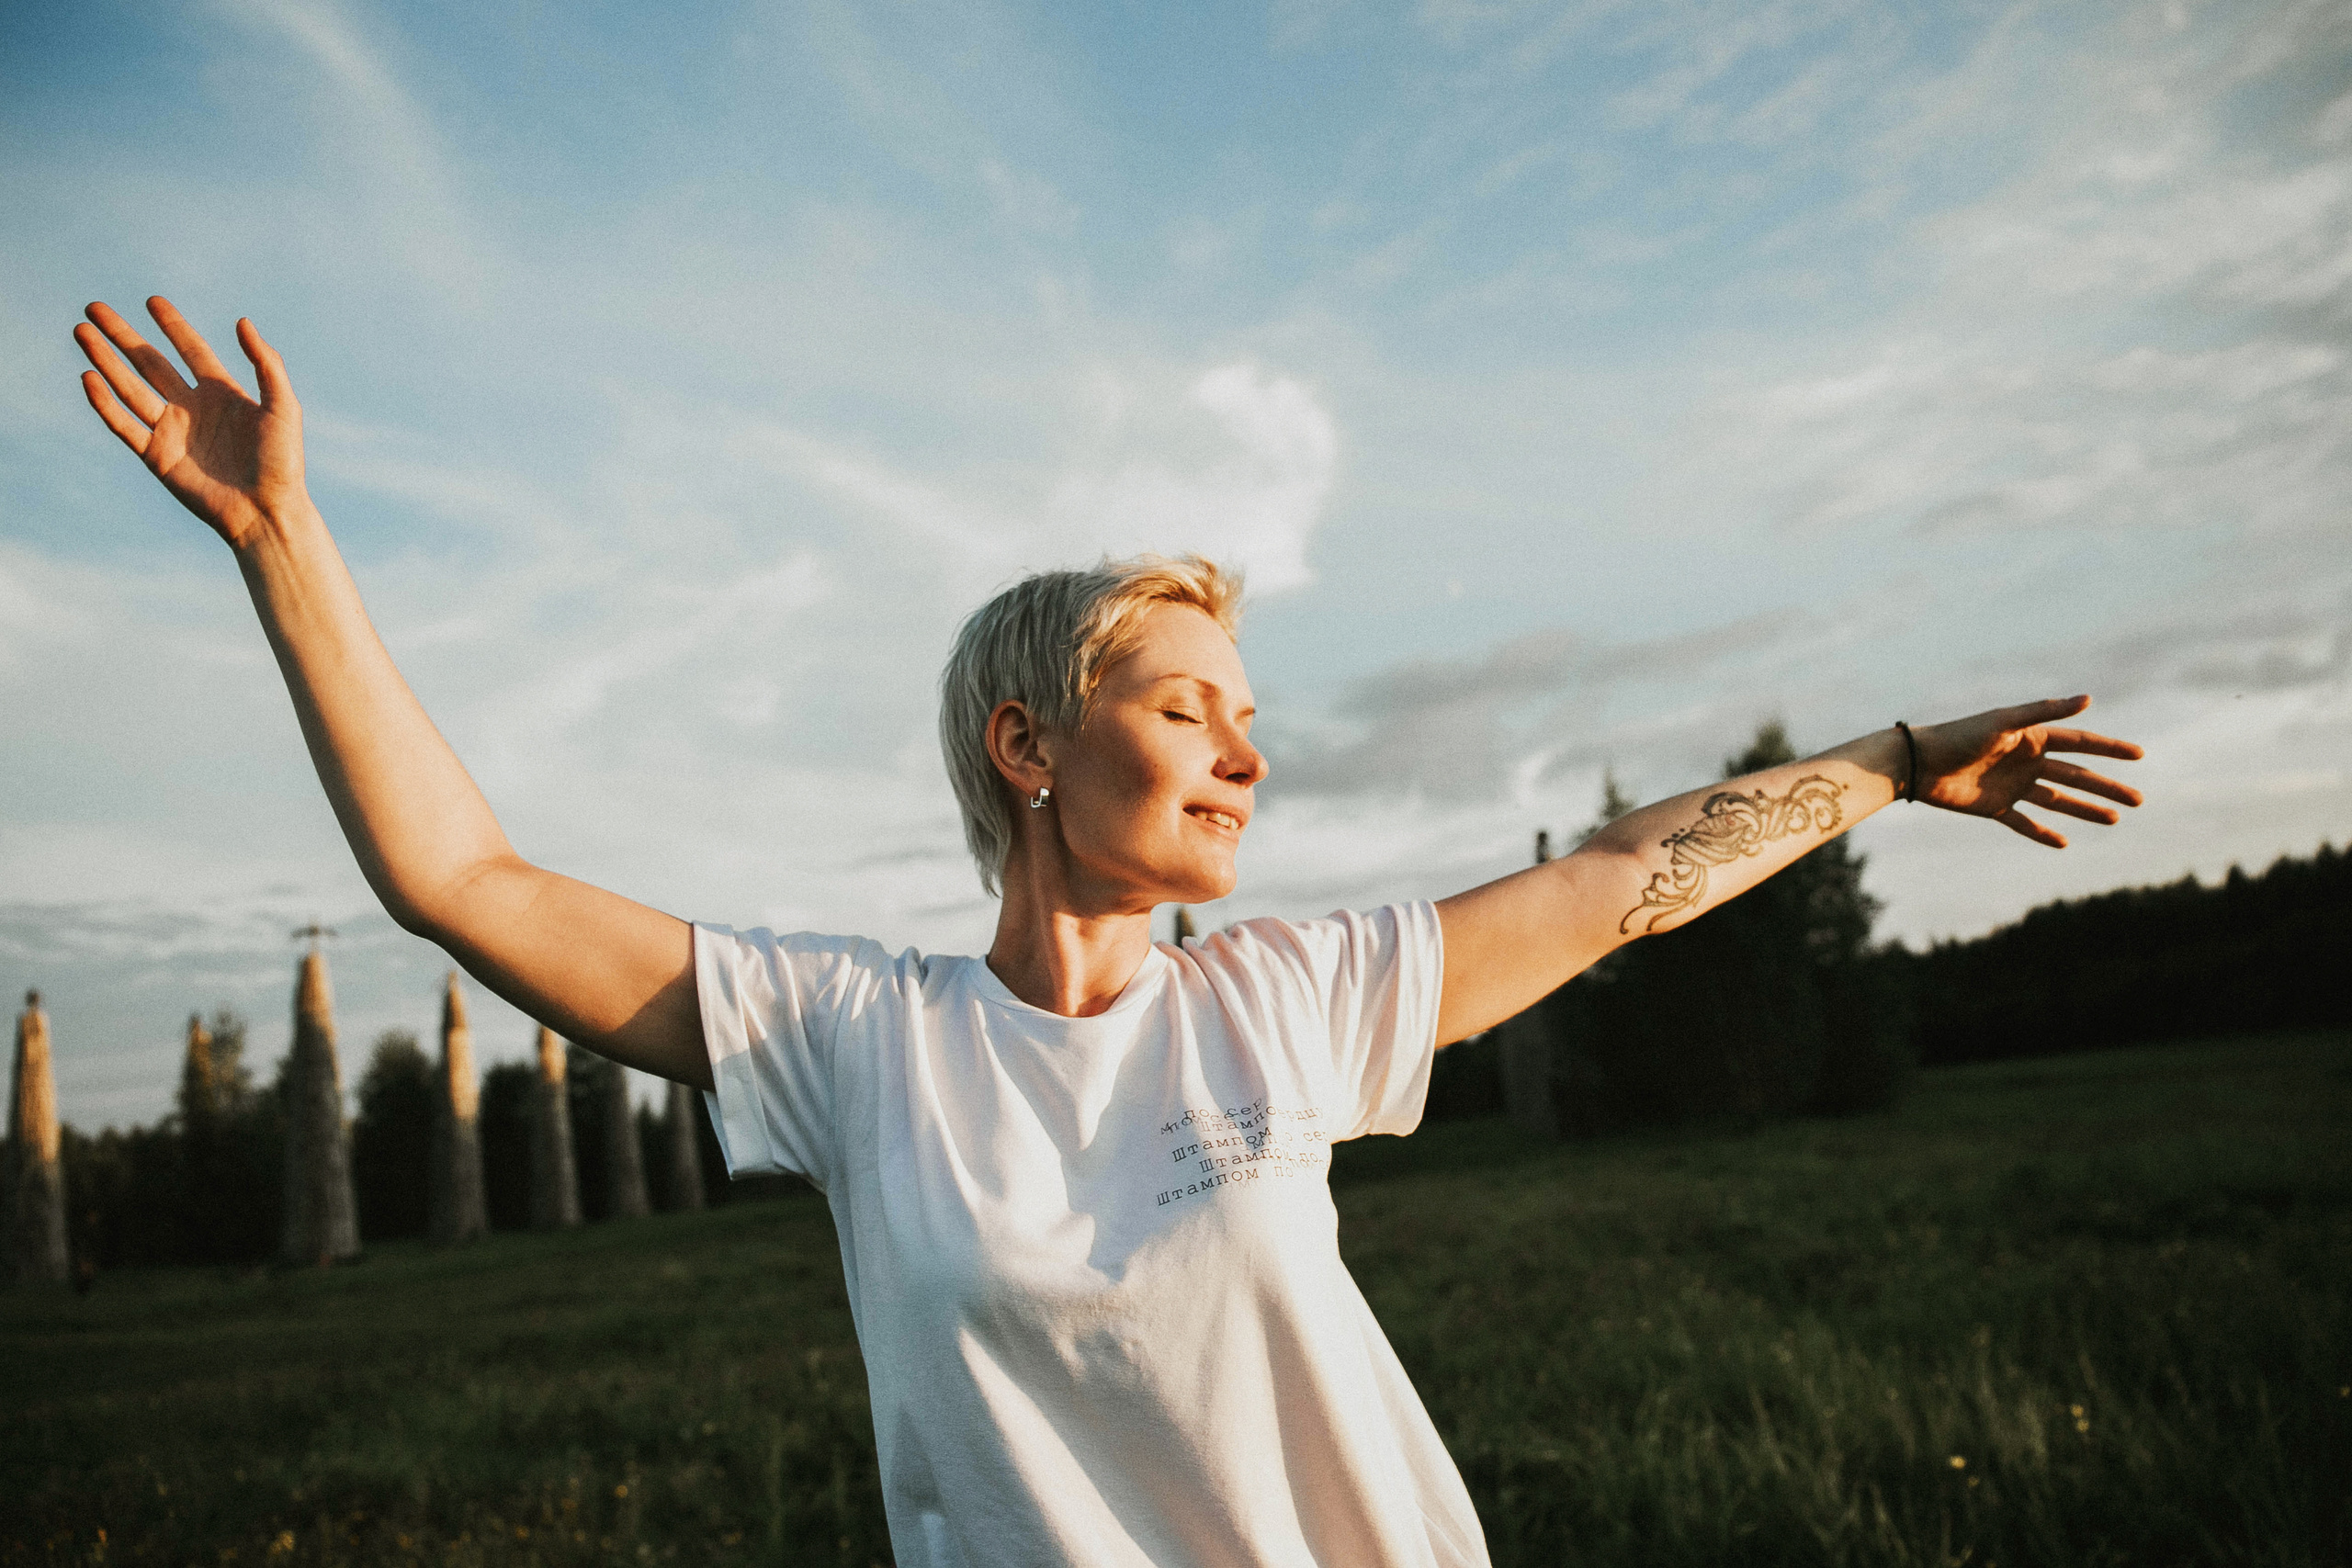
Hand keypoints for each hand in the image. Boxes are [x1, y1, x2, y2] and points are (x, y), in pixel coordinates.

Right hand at [75, 297, 306, 548]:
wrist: (266, 511)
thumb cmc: (282, 463)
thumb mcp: (283, 407)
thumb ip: (266, 364)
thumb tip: (241, 321)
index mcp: (223, 394)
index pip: (191, 350)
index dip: (172, 325)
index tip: (152, 301)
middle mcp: (193, 408)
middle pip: (150, 363)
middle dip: (122, 336)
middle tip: (94, 309)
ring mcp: (172, 431)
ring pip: (130, 387)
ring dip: (105, 360)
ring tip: (82, 332)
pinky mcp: (157, 456)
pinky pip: (124, 424)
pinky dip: (104, 403)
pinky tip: (88, 378)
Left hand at [1913, 696, 2142, 847]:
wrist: (1917, 763)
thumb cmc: (1958, 736)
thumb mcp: (2003, 722)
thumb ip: (2044, 712)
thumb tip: (2089, 699)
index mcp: (2031, 738)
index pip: (2080, 744)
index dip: (2109, 749)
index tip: (2139, 755)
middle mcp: (2026, 761)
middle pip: (2075, 776)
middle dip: (2106, 787)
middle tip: (2138, 800)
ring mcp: (2012, 785)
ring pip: (2057, 801)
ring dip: (2084, 810)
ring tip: (2114, 819)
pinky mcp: (1994, 807)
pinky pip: (2023, 822)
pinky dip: (2042, 832)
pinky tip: (2063, 842)